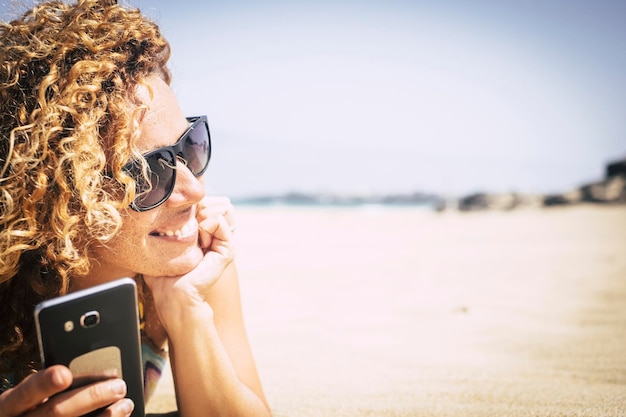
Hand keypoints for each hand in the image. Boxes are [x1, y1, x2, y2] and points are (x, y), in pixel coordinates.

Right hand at [0, 366, 133, 416]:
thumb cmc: (33, 406)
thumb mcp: (32, 394)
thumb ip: (51, 382)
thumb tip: (94, 370)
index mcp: (11, 404)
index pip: (26, 393)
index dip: (43, 384)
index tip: (63, 374)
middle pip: (56, 411)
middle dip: (91, 397)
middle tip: (119, 386)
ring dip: (106, 416)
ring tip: (125, 403)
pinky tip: (118, 416)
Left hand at [143, 196, 234, 319]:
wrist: (173, 297)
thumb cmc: (162, 276)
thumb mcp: (159, 246)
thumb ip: (162, 228)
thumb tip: (155, 208)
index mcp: (200, 237)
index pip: (199, 207)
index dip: (187, 206)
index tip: (174, 219)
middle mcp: (213, 238)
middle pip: (208, 205)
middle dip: (194, 209)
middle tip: (182, 228)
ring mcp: (222, 244)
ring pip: (215, 211)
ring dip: (200, 217)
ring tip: (192, 235)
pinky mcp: (227, 250)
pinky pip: (221, 222)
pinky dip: (208, 223)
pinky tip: (200, 237)